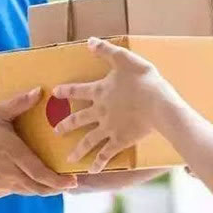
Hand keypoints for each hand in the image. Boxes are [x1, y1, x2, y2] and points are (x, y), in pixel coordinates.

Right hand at [0, 87, 77, 197]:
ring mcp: (3, 185)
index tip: (73, 181)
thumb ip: (19, 103)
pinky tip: (24, 177)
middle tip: (69, 184)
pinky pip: (14, 190)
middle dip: (56, 188)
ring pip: (28, 191)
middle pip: (39, 188)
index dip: (59, 181)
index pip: (42, 174)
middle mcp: (11, 174)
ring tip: (53, 183)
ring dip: (41, 188)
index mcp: (16, 155)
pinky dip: (22, 185)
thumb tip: (39, 91)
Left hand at [52, 37, 180, 172]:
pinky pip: (106, 154)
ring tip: (69, 159)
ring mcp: (108, 128)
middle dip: (66, 125)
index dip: (65, 91)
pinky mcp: (120, 141)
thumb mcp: (125, 59)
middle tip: (56, 131)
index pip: (77, 90)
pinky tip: (92, 171)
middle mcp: (100, 111)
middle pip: (78, 119)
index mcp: (99, 91)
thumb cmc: (144, 80)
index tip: (54, 93)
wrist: (159, 105)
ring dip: (78, 149)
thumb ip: (106, 51)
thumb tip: (89, 41)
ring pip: (89, 140)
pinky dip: (99, 163)